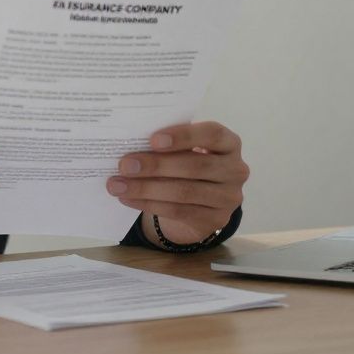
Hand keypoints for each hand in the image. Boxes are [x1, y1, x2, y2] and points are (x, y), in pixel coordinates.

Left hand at [107, 121, 247, 246]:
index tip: (153, 139)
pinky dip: (149, 204)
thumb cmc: (188, 162)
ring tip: (117, 184)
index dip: (183, 136)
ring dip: (146, 188)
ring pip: (185, 192)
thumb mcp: (186, 149)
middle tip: (124, 165)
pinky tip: (127, 198)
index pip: (212, 134)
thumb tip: (131, 147)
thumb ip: (168, 144)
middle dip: (156, 165)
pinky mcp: (216, 220)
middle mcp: (236, 169)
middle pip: (195, 166)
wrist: (201, 200)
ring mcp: (229, 198)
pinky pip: (178, 211)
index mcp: (229, 143)